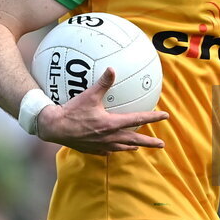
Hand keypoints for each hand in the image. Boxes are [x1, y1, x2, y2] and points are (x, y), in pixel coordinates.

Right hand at [36, 67, 168, 154]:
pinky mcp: (92, 150)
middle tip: (162, 145)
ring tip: (139, 147)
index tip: (165, 116)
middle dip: (149, 142)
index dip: (153, 117)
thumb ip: (103, 83)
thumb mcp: (89, 95)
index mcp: (111, 124)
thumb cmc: (72, 111)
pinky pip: (107, 151)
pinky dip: (114, 150)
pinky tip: (114, 149)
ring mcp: (101, 145)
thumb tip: (112, 69)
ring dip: (132, 146)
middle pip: (134, 140)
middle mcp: (109, 137)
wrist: (54, 128)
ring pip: (121, 147)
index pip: (137, 120)